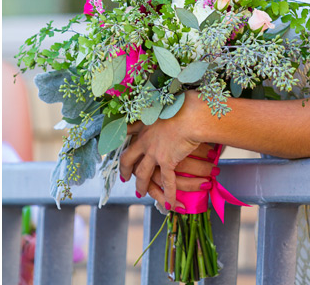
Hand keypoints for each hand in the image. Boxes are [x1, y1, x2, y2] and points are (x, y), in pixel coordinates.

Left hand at [119, 92, 206, 209]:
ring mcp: (154, 152)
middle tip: (125, 178)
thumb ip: (154, 111)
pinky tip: (169, 204)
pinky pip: (167, 182)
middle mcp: (144, 141)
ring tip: (141, 193)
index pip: (126, 138)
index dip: (122, 144)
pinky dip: (168, 194)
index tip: (119, 150)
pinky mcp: (168, 161)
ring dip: (141, 185)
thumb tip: (154, 108)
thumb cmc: (179, 106)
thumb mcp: (161, 106)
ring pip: (143, 174)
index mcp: (142, 127)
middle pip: (128, 159)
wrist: (190, 114)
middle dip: (125, 170)